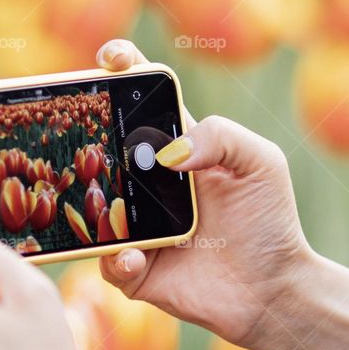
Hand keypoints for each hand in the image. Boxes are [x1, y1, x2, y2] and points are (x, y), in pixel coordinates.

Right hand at [96, 39, 314, 348]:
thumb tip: (168, 153)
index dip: (124, 72)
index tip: (111, 59)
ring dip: (90, 206)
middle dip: (81, 137)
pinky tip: (136, 258)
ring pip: (92, 210)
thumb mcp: (259, 163)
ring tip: (108, 210)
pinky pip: (108, 262)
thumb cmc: (268, 221)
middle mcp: (145, 185)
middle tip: (76, 134)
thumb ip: (222, 137)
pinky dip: (117, 259)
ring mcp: (135, 227)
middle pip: (100, 151)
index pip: (141, 102)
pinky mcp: (133, 270)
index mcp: (174, 149)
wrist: (272, 291)